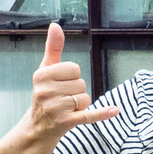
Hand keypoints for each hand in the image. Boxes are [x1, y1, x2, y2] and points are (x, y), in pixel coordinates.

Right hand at [22, 23, 113, 142]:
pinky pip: (89, 115)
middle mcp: (45, 91)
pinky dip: (102, 113)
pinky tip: (114, 110)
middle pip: (81, 83)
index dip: (72, 76)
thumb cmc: (45, 94)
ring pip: (85, 98)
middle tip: (62, 98)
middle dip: (76, 91)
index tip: (60, 84)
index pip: (74, 68)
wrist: (38, 127)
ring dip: (80, 104)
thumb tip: (55, 25)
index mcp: (41, 75)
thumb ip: (53, 47)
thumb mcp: (46, 70)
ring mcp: (55, 108)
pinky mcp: (66, 122)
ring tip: (66, 108)